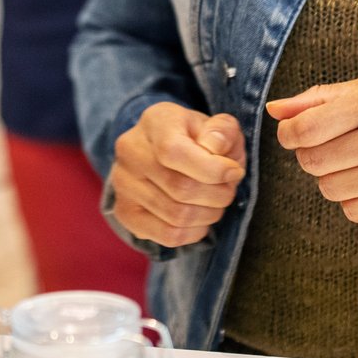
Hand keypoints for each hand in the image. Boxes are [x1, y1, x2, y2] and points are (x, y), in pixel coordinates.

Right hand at [107, 102, 246, 248]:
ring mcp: (123, 184)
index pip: (174, 152)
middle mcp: (130, 151)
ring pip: (177, 216)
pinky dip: (194, 232)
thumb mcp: (217, 125)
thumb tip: (215, 147)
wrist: (163, 152)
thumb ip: (223, 131)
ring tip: (215, 203)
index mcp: (154, 121)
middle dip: (218, 195)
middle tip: (228, 189)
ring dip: (209, 215)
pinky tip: (200, 218)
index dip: (212, 169)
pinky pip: (167, 235)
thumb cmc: (198, 139)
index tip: (234, 172)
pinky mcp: (125, 212)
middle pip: (180, 188)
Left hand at [268, 74, 357, 223]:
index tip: (297, 134)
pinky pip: (353, 211)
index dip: (290, 135)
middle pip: (312, 162)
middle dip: (312, 155)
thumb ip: (322, 97)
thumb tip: (274, 110)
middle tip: (335, 145)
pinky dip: (354, 198)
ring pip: (329, 189)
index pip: (306, 129)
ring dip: (333, 177)